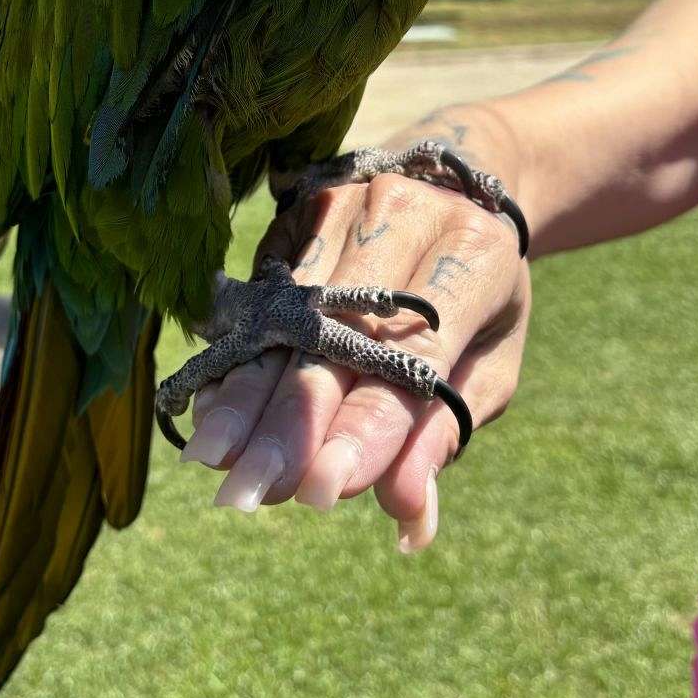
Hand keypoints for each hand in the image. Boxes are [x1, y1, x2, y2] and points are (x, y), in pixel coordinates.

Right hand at [180, 170, 530, 549]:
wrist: (455, 183)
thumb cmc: (479, 298)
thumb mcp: (490, 362)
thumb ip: (444, 431)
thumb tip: (408, 513)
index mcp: (472, 259)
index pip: (410, 360)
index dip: (366, 428)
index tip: (323, 492)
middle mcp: (402, 220)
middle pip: (335, 339)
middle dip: (290, 423)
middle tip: (249, 494)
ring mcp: (343, 208)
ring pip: (285, 319)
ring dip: (247, 395)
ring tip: (213, 461)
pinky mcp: (297, 213)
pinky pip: (258, 294)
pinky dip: (235, 356)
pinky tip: (207, 407)